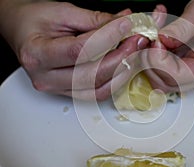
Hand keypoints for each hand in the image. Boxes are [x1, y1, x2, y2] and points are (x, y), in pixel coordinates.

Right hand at [0, 1, 167, 100]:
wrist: (21, 30)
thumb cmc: (35, 19)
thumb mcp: (62, 12)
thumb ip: (94, 19)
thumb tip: (123, 23)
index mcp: (37, 53)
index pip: (79, 50)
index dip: (107, 38)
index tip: (126, 25)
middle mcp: (45, 77)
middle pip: (91, 74)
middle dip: (120, 56)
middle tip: (137, 40)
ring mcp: (56, 88)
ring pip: (97, 88)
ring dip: (122, 71)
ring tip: (135, 52)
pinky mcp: (67, 92)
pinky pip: (96, 93)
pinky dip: (115, 81)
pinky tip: (125, 66)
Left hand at [142, 0, 193, 91]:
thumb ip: (182, 28)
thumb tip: (162, 39)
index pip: (177, 76)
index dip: (158, 60)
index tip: (156, 39)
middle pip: (164, 82)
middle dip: (149, 60)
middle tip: (149, 36)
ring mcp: (190, 70)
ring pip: (158, 78)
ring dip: (147, 57)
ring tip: (153, 32)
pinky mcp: (181, 64)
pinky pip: (158, 68)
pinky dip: (150, 53)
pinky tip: (155, 35)